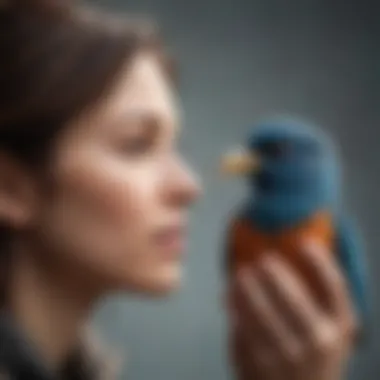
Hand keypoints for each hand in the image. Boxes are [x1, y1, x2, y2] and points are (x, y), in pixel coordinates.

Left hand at [227, 241, 356, 379]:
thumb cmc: (312, 354)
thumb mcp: (327, 332)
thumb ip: (314, 303)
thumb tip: (280, 260)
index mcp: (340, 329)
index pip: (335, 288)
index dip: (321, 263)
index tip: (305, 243)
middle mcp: (319, 343)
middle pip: (294, 299)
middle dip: (274, 276)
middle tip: (261, 260)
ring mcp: (288, 357)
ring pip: (262, 315)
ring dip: (246, 291)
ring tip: (239, 275)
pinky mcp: (260, 365)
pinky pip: (244, 331)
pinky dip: (234, 312)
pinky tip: (229, 298)